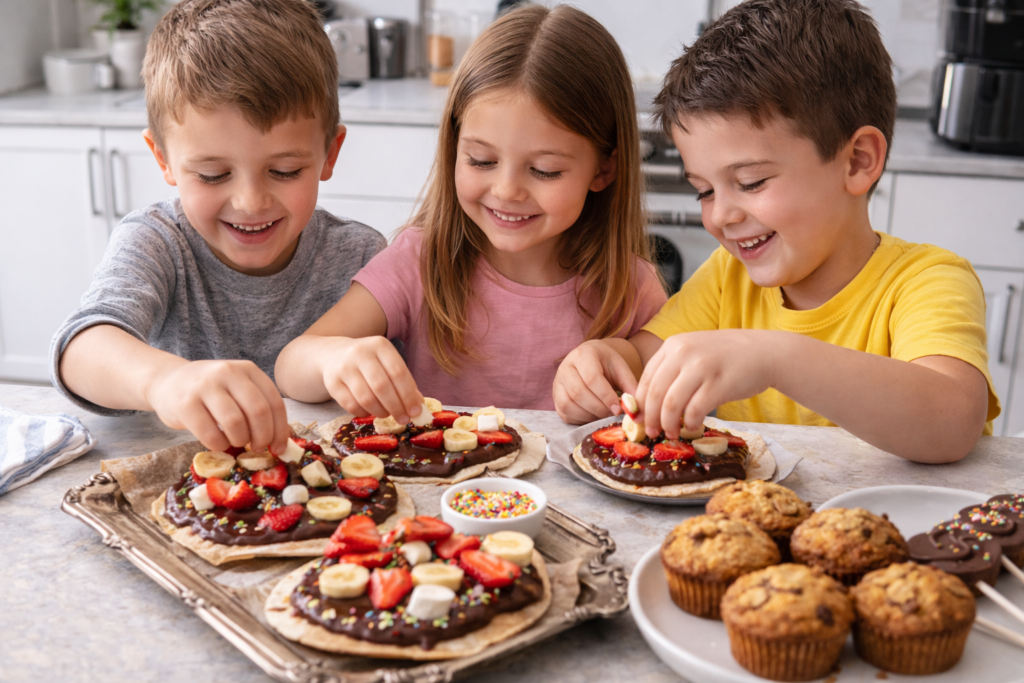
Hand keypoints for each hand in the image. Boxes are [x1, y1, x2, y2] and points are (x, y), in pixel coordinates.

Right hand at [144, 360, 290, 453]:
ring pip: (235, 423)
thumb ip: (258, 407)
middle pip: (258, 412)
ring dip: (240, 441)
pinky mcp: (185, 403)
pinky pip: (210, 433)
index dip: (280, 430)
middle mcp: (228, 372)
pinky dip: (219, 445)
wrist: (167, 381)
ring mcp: (205, 386)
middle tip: (258, 448)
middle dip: (262, 437)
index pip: (274, 402)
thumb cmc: (210, 392)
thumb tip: (282, 441)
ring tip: (236, 442)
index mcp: (248, 369)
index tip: (278, 447)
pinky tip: (218, 442)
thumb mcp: (237, 390)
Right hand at [320, 337, 423, 422]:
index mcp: (380, 345)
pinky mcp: (332, 382)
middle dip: (396, 407)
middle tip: (404, 419)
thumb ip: (404, 381)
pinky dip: (364, 412)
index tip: (415, 411)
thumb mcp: (387, 363)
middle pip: (382, 386)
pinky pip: (351, 405)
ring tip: (387, 414)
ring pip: (366, 398)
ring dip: (380, 411)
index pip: (398, 372)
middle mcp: (360, 353)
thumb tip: (418, 405)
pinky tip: (370, 411)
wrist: (334, 354)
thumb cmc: (369, 362)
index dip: (408, 395)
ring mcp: (344, 367)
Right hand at [553, 340, 638, 423]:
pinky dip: (581, 419)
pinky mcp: (555, 398)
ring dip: (589, 415)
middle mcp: (565, 367)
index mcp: (583, 355)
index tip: (619, 409)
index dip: (606, 397)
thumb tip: (635, 407)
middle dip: (599, 408)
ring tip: (604, 414)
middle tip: (613, 414)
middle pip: (578, 393)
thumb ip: (629, 385)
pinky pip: (565, 413)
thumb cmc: (606, 364)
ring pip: (569, 405)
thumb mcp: (620, 368)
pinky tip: (593, 415)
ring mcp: (557, 384)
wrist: (589, 359)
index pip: (592, 378)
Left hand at [635, 330, 778, 438]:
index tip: (638, 420)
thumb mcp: (694, 353)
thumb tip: (649, 404)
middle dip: (650, 418)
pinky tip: (693, 427)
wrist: (764, 352)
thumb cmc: (726, 357)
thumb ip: (672, 371)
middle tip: (651, 433)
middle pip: (656, 393)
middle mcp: (683, 353)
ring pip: (672, 404)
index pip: (646, 378)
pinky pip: (695, 410)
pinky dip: (691, 423)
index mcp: (673, 345)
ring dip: (668, 424)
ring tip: (670, 433)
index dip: (639, 403)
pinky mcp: (719, 384)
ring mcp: (701, 367)